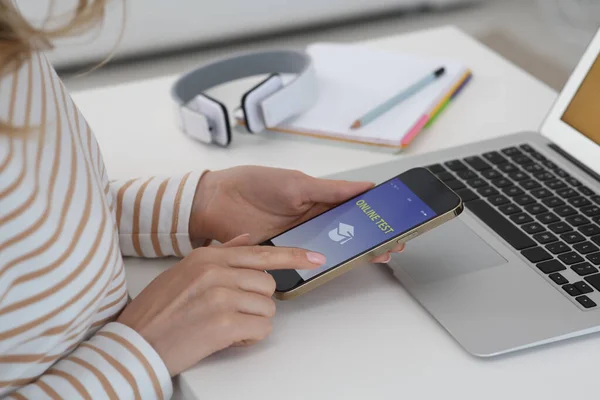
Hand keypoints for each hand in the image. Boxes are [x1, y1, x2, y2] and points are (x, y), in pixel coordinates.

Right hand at [116, 234, 324, 375]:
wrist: (136, 342)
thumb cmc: (157, 310)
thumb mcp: (184, 270)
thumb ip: (220, 253)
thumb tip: (246, 239)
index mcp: (208, 258)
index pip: (261, 253)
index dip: (293, 256)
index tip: (314, 257)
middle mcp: (216, 272)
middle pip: (268, 283)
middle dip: (257, 301)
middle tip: (232, 311)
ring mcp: (221, 297)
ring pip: (267, 308)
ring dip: (252, 321)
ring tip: (224, 324)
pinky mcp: (224, 323)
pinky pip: (261, 328)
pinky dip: (248, 337)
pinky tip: (225, 337)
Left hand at [190, 166, 403, 262]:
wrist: (214, 202)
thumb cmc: (253, 184)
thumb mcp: (296, 183)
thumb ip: (330, 190)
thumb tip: (366, 186)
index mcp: (317, 200)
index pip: (353, 209)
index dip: (374, 215)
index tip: (395, 221)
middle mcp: (311, 221)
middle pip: (347, 233)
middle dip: (371, 239)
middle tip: (392, 245)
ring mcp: (298, 240)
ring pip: (332, 249)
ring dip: (352, 254)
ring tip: (375, 256)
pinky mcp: (284, 256)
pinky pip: (307, 264)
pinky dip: (324, 267)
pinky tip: (339, 266)